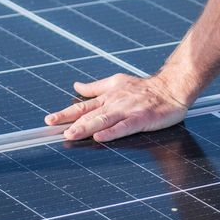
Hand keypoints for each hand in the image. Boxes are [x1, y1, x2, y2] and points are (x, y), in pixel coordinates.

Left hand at [46, 73, 190, 142]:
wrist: (171, 88)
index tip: (49, 120)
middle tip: (55, 129)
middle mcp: (114, 103)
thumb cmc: (144, 88)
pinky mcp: (141, 119)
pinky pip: (124, 127)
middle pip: (89, 114)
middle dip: (71, 122)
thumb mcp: (116, 82)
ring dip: (86, 127)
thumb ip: (95, 87)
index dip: (65, 113)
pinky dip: (111, 132)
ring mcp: (127, 111)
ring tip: (71, 134)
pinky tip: (100, 137)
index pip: (82, 106)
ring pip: (103, 120)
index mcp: (107, 96)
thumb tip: (76, 85)